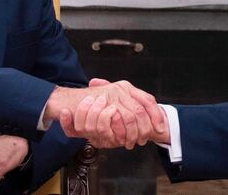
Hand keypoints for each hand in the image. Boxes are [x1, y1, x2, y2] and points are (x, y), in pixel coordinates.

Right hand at [46, 78, 164, 149]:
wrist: (67, 102)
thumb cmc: (89, 103)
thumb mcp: (110, 99)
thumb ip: (125, 104)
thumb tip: (147, 116)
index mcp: (125, 87)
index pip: (147, 99)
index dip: (156, 114)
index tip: (160, 127)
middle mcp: (120, 89)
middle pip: (141, 110)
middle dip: (145, 127)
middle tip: (143, 139)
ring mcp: (112, 96)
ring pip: (131, 116)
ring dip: (133, 132)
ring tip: (131, 141)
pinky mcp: (102, 104)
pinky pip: (117, 119)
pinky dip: (121, 132)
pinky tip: (121, 139)